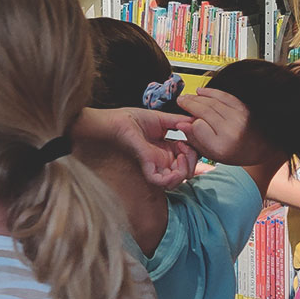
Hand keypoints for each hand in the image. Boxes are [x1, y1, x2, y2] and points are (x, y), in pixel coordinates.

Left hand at [73, 107, 198, 187]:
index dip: (194, 152)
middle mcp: (160, 156)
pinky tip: (172, 167)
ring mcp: (153, 163)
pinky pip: (159, 180)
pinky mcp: (144, 165)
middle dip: (191, 164)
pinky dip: (168, 179)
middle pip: (185, 169)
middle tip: (186, 154)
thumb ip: (174, 122)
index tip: (192, 144)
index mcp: (165, 143)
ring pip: (176, 179)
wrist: (104, 123)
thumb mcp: (154, 118)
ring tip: (180, 160)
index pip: (188, 153)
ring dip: (183, 172)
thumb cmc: (122, 119)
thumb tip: (192, 123)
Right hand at [170, 88, 267, 164]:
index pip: (198, 127)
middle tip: (180, 101)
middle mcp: (231, 131)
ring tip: (188, 97)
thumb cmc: (234, 152)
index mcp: (221, 146)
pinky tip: (201, 92)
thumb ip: (194, 139)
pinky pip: (223, 96)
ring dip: (197, 97)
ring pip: (212, 102)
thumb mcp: (211, 154)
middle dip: (189, 104)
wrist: (260, 147)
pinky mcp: (243, 108)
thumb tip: (182, 124)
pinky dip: (210, 92)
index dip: (188, 122)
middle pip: (204, 111)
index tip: (183, 120)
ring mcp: (238, 118)